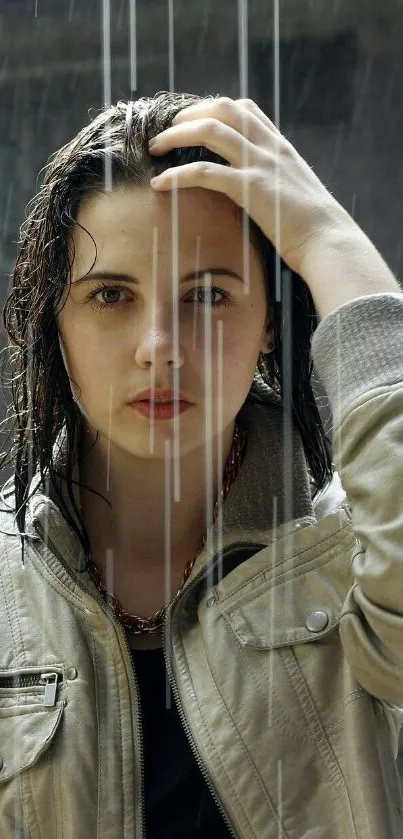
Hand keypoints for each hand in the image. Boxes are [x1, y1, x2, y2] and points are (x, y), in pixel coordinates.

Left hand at [148, 96, 345, 276]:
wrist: (329, 242)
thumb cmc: (315, 228)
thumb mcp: (296, 194)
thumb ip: (278, 182)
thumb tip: (262, 193)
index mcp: (281, 147)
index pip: (245, 108)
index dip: (213, 109)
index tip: (193, 122)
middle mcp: (270, 148)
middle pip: (222, 108)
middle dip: (189, 114)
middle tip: (167, 131)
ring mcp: (260, 164)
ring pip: (209, 131)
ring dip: (176, 135)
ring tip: (155, 149)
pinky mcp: (250, 188)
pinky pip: (204, 173)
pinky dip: (176, 175)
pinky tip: (160, 184)